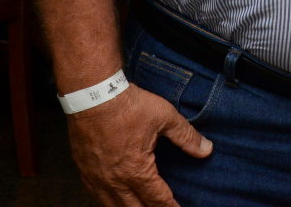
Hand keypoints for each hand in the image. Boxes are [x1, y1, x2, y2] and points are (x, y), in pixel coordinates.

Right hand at [66, 85, 211, 206]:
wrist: (92, 94)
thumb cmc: (127, 105)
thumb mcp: (164, 117)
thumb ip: (186, 136)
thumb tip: (206, 149)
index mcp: (137, 171)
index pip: (157, 199)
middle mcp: (115, 180)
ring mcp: (96, 177)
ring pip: (113, 206)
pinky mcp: (84, 169)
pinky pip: (95, 195)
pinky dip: (108, 201)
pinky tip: (114, 198)